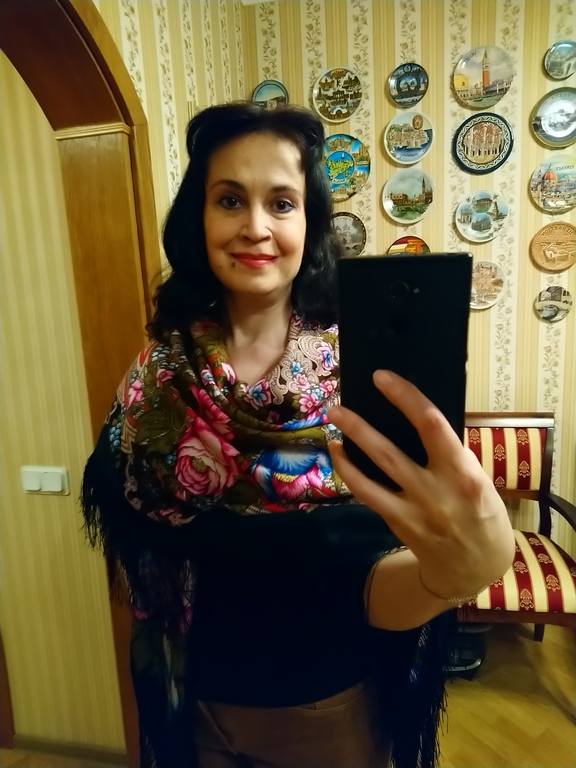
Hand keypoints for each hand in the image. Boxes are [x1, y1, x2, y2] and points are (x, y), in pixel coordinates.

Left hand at [328, 370, 514, 598]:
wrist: (475, 569)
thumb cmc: (483, 514)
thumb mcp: (479, 480)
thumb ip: (450, 456)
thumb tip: (415, 417)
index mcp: (465, 473)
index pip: (432, 425)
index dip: (405, 398)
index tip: (383, 378)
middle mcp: (437, 492)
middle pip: (390, 452)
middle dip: (360, 426)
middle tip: (339, 401)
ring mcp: (414, 511)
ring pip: (372, 475)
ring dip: (348, 445)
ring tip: (334, 419)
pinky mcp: (398, 524)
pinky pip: (368, 494)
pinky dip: (350, 472)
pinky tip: (339, 453)